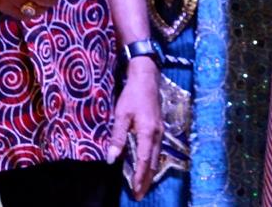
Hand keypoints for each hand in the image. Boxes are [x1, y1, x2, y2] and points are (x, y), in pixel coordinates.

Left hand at [107, 57, 163, 199]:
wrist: (147, 77)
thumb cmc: (132, 95)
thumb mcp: (121, 115)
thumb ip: (118, 138)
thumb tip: (111, 159)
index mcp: (148, 132)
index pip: (144, 161)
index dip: (140, 178)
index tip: (136, 191)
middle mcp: (158, 134)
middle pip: (153, 162)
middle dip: (147, 180)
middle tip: (140, 195)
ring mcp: (161, 130)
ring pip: (157, 157)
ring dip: (150, 172)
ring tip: (144, 185)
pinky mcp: (160, 127)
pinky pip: (157, 149)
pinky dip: (152, 161)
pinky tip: (148, 165)